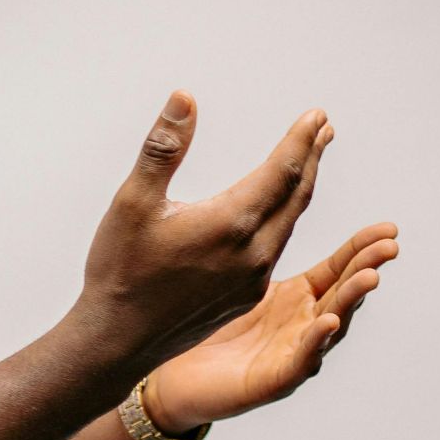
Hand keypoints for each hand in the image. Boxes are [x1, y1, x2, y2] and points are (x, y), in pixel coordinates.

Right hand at [69, 92, 333, 374]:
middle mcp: (253, 253)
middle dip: (311, 158)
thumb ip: (164, 148)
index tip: (317, 115)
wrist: (116, 342)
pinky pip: (277, 248)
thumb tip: (185, 98)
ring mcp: (253, 278)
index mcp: (231, 224)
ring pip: (290, 223)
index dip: (301, 140)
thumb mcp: (133, 201)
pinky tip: (279, 211)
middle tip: (323, 128)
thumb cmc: (120, 269)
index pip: (283, 171)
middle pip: (296, 195)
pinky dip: (286, 218)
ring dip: (301, 187)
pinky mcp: (246, 296)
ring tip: (308, 160)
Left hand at [144, 223, 399, 430]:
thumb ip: (249, 236)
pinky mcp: (271, 381)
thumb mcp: (232, 273)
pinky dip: (316, 342)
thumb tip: (256, 187)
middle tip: (390, 245)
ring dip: (351, 301)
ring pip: (331, 327)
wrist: (174, 378)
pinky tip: (327, 321)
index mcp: (297, 297)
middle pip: (343, 293)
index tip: (388, 228)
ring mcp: (291, 354)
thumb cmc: (203, 325)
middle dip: (367, 267)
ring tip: (369, 276)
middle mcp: (303, 325)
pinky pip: (299, 361)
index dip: (362, 248)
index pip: (338, 268)